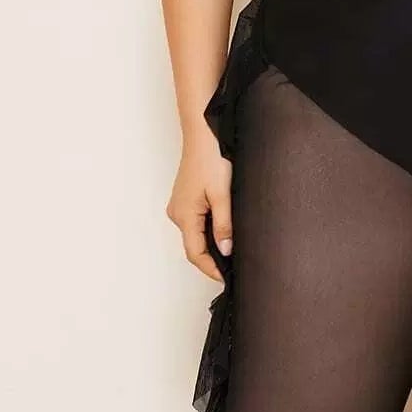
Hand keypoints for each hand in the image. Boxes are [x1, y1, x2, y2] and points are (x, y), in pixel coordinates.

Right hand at [167, 125, 234, 282]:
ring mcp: (180, 205)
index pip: (195, 254)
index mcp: (184, 215)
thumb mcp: (223, 195)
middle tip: (234, 270)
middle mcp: (177, 213)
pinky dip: (209, 232)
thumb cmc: (212, 158)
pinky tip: (225, 233)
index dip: (211, 269)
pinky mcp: (186, 198)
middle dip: (212, 260)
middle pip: (194, 246)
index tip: (227, 279)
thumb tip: (226, 251)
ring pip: (196, 234)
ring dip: (211, 246)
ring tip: (233, 255)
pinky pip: (196, 223)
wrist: (205, 132)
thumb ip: (224, 225)